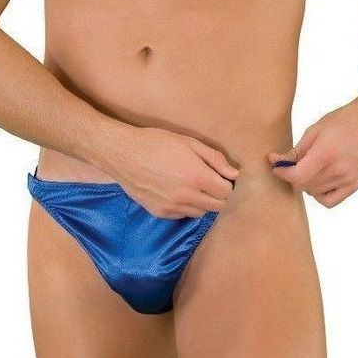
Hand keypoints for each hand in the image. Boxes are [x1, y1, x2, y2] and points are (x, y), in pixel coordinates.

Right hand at [112, 126, 238, 217]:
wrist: (122, 154)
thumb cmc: (156, 142)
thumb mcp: (189, 142)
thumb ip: (215, 159)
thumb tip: (234, 174)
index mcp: (197, 176)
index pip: (227, 192)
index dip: (227, 184)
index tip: (221, 177)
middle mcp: (187, 196)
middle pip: (217, 207)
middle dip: (218, 195)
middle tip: (209, 182)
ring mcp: (172, 207)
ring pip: (201, 213)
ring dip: (202, 202)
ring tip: (191, 186)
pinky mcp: (160, 213)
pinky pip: (183, 215)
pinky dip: (186, 206)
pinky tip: (176, 191)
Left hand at [268, 93, 357, 207]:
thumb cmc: (343, 121)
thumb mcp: (315, 131)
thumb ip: (295, 151)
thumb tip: (275, 161)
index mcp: (325, 154)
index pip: (297, 176)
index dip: (282, 173)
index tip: (277, 167)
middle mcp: (338, 170)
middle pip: (303, 186)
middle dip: (293, 176)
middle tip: (293, 164)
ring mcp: (348, 179)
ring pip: (314, 193)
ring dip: (306, 183)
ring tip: (310, 168)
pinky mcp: (355, 184)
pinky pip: (330, 201)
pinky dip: (320, 195)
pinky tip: (319, 181)